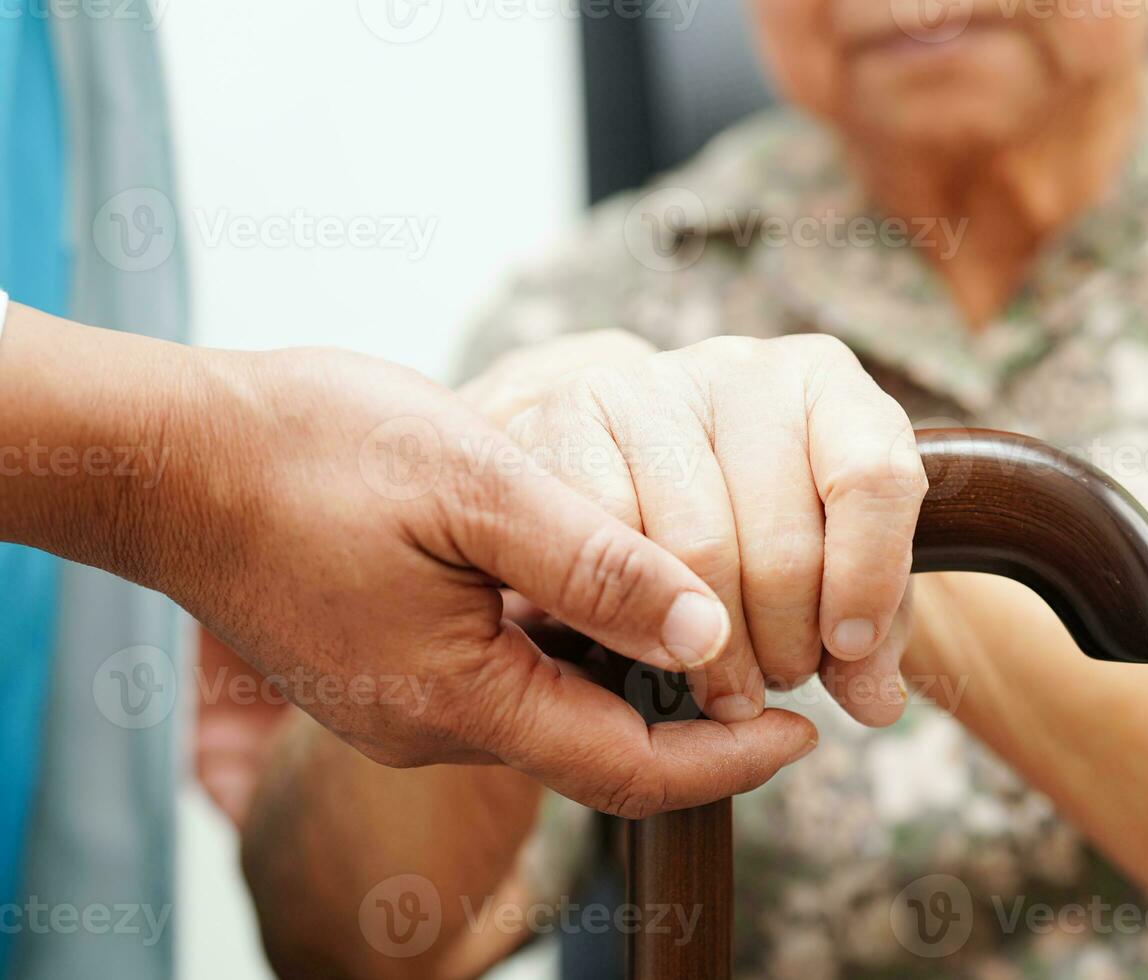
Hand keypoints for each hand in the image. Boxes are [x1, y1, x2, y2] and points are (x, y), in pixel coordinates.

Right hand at [0, 306, 814, 815]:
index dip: (730, 762)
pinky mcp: (382, 668)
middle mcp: (432, 724)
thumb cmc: (314, 455)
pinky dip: (569, 654)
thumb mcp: (477, 487)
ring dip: (631, 683)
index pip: (630, 771)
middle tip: (775, 674)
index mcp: (462, 697)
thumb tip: (706, 632)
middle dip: (693, 727)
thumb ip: (596, 563)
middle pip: (597, 752)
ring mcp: (401, 703)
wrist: (169, 459)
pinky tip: (599, 597)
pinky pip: (500, 682)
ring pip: (551, 713)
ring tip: (706, 630)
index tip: (807, 735)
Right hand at [484, 330, 926, 726]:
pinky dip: (632, 615)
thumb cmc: (748, 520)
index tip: (846, 648)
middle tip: (771, 684)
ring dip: (713, 650)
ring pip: (698, 551)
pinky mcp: (573, 415)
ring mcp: (652, 385)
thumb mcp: (828, 562)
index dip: (868, 580)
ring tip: (719, 683)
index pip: (875, 475)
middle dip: (782, 643)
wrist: (623, 460)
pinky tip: (646, 640)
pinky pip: (612, 544)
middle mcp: (743, 369)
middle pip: (782, 541)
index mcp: (827, 384)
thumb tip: (875, 701)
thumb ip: (863, 634)